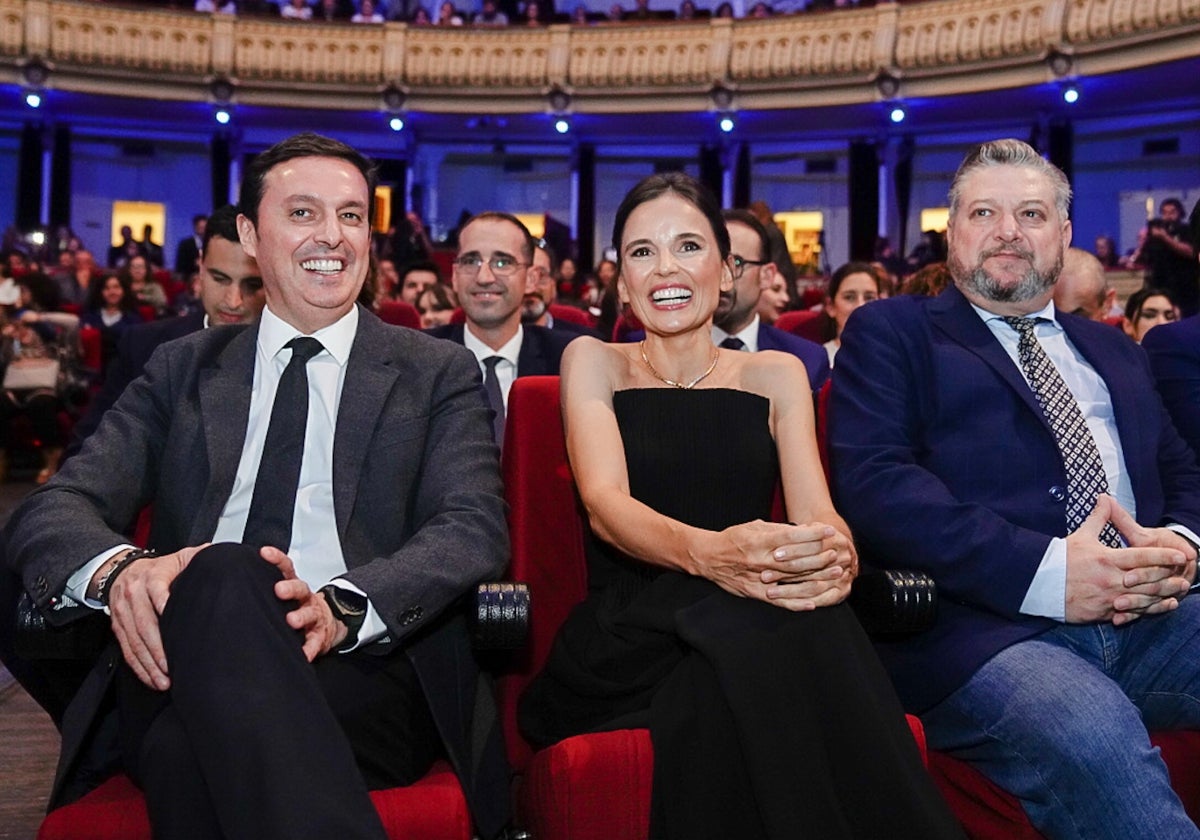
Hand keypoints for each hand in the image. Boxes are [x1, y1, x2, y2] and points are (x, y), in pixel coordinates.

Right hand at [106, 544, 208, 690]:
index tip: (172, 617)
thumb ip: (200, 556)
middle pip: (144, 625)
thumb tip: (223, 558)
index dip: (164, 603)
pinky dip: (138, 666)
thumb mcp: (179, 556)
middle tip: (171, 668)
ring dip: (148, 664)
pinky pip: (126, 649)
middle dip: (157, 649)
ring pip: (134, 641)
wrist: (120, 569)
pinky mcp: (118, 626)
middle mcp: (133, 594)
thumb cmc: (158, 567)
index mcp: (151, 576)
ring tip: (163, 679)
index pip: (156, 590)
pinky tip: (150, 677)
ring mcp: (123, 612)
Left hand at [260, 546, 345, 660]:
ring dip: (301, 617)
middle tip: (278, 590)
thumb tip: (216, 561)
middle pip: (300, 587)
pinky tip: (303, 654)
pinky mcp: (319, 636)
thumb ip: (257, 583)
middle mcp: (304, 598)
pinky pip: (315, 642)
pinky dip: (310, 648)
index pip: (285, 567)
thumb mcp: (282, 592)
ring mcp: (313, 616)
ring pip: (309, 613)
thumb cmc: (295, 608)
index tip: (263, 553)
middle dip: (290, 588)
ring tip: (292, 621)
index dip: (276, 559)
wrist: (326, 625)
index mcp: (293, 585)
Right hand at [700, 520, 852, 610]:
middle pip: (797, 560)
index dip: (813, 534)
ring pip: (792, 581)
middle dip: (820, 557)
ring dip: (816, 578)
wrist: (708, 557)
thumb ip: (778, 530)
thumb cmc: (733, 539)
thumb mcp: (754, 527)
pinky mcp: (754, 592)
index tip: (830, 532)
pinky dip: (797, 603)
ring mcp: (758, 578)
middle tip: (838, 555)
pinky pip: (779, 601)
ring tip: (835, 575)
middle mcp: (760, 560)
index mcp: (760, 540)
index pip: (792, 537)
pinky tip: (814, 603)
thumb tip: (804, 531)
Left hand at [764, 522, 856, 609]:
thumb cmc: (820, 538)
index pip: (813, 546)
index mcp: (836, 539)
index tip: (774, 555)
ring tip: (771, 592)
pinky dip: (803, 603)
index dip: (793, 551)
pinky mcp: (843, 592)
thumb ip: (801, 531)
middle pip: (812, 568)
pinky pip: (822, 600)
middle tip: (765, 576)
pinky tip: (786, 602)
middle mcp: (844, 558)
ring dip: (790, 591)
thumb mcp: (813, 529)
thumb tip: (780, 530)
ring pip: (814, 587)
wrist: (842, 551)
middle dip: (786, 573)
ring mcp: (845, 577)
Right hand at [1064, 496, 1189, 624]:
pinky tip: (1159, 607)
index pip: (1142, 557)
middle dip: (1169, 578)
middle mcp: (1111, 579)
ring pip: (1143, 599)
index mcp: (1107, 559)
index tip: (1181, 555)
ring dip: (1163, 596)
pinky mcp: (1102, 612)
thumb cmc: (1061, 559)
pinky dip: (1147, 611)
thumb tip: (1105, 498)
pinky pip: (1129, 613)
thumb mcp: (1081, 536)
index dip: (1164, 556)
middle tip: (1186, 576)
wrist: (1040, 583)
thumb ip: (1098, 518)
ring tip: (1178, 593)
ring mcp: (1108, 598)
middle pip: (1148, 580)